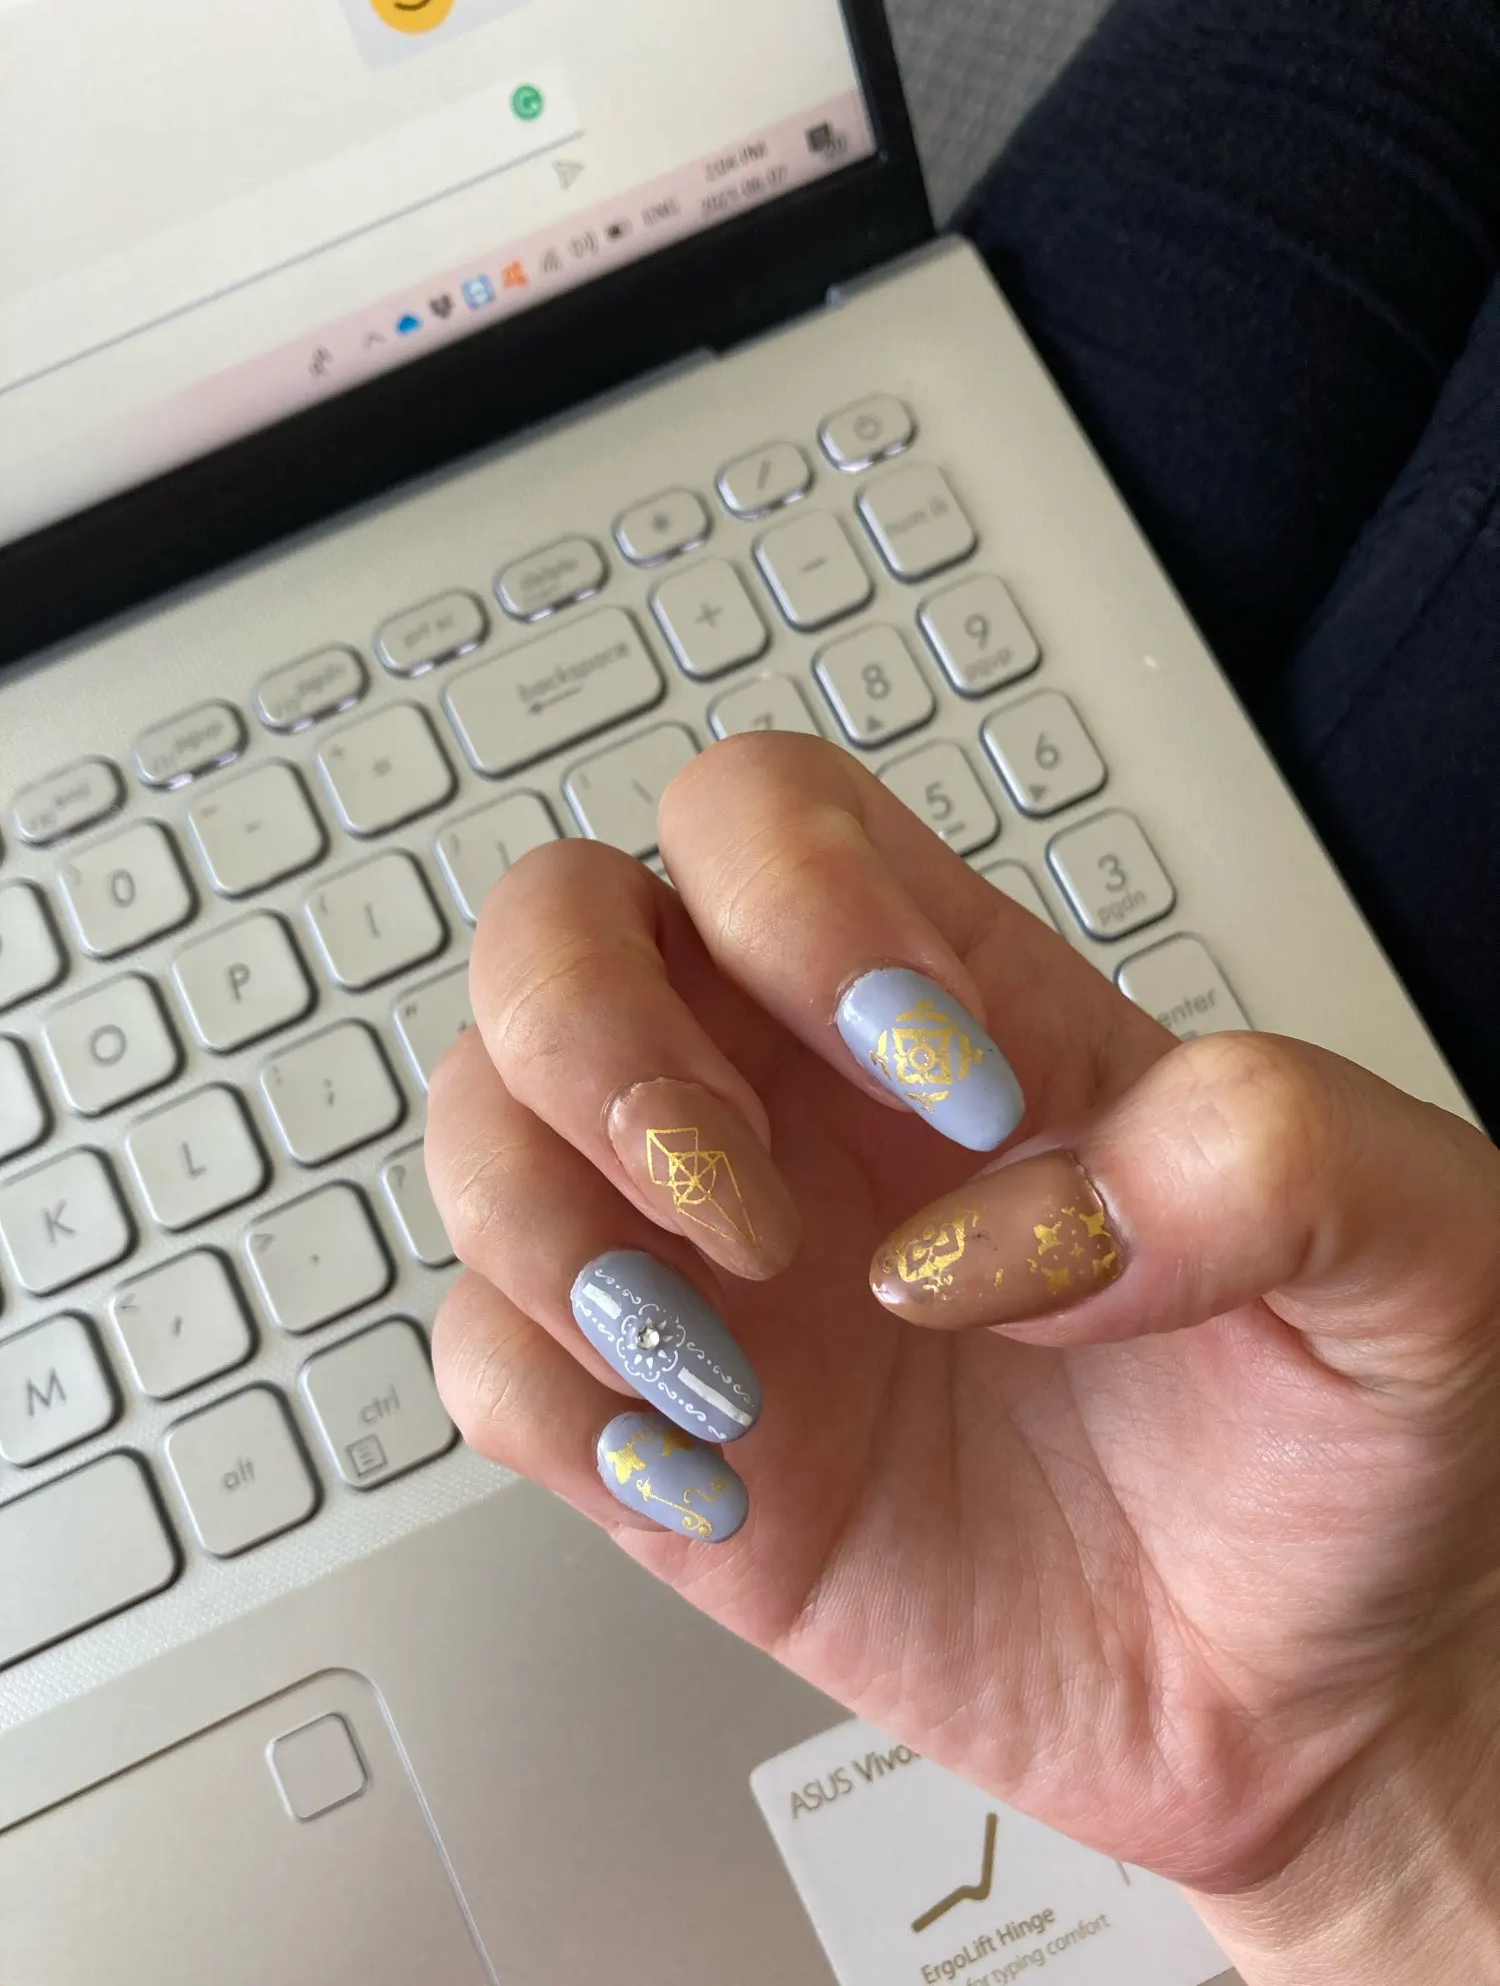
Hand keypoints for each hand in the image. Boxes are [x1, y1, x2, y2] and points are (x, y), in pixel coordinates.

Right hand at [424, 736, 1499, 1973]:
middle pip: (561, 934)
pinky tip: (705, 1471)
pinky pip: (490, 1357)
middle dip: (596, 1045)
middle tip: (750, 1207)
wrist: (1313, 1699)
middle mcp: (806, 1116)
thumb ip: (1284, 1157)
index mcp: (963, 1018)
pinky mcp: (673, 1439)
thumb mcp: (1425, 1260)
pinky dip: (544, 1397)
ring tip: (731, 1371)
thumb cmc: (1355, 1449)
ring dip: (553, 1229)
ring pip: (487, 1129)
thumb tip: (1004, 1218)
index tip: (948, 1095)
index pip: (766, 818)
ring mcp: (722, 1276)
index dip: (797, 904)